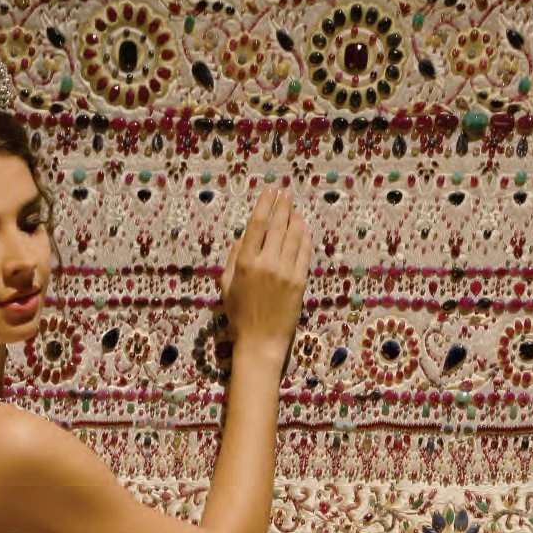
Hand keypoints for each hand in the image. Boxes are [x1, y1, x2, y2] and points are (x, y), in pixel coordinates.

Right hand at [220, 186, 311, 368]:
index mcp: (245, 262)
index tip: (271, 190)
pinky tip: (304, 230)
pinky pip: (304, 254)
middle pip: (278, 225)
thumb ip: (232, 258)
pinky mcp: (300, 282)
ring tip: (295, 210)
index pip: (257, 223)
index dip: (266, 203)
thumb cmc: (240, 316)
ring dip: (295, 219)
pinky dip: (305, 238)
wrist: (261, 342)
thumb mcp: (227, 286)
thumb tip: (241, 237)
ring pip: (293, 236)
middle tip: (287, 193)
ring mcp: (285, 272)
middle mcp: (266, 263)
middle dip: (283, 206)